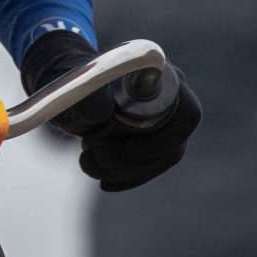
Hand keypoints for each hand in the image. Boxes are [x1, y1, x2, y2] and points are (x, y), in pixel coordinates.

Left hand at [20, 30, 201, 191]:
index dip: (162, 141)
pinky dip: (126, 178)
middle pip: (173, 146)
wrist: (69, 91)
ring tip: (88, 161)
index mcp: (160, 75)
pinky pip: (149, 168)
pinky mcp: (153, 141)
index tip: (127, 150)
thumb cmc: (74, 86)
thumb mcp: (73, 93)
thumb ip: (86, 99)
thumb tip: (103, 111)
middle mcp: (171, 98)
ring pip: (161, 161)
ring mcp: (165, 122)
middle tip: (95, 155)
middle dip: (133, 162)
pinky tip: (105, 182)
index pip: (187, 114)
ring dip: (123, 170)